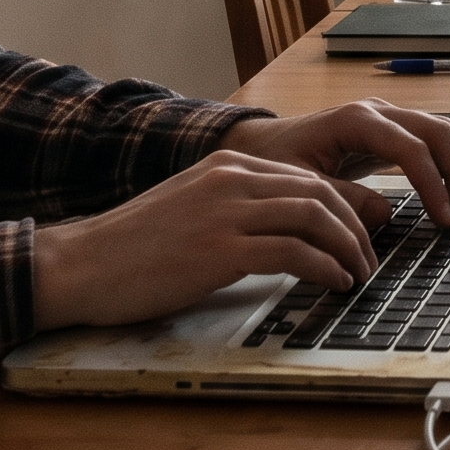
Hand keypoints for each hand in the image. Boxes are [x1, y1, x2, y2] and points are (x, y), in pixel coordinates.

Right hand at [32, 150, 380, 330]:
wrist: (79, 265)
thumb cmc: (133, 249)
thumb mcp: (193, 212)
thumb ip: (238, 211)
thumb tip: (287, 233)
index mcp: (228, 166)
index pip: (307, 178)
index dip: (344, 207)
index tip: (360, 235)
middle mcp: (232, 179)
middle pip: (320, 192)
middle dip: (355, 227)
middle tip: (369, 259)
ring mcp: (226, 211)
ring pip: (314, 216)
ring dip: (347, 247)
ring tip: (359, 274)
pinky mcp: (219, 249)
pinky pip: (293, 252)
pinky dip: (324, 267)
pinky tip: (334, 283)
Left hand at [218, 99, 449, 230]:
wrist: (261, 143)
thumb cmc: (275, 161)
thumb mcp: (300, 186)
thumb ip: (341, 199)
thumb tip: (385, 215)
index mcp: (355, 120)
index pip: (411, 148)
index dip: (433, 184)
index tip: (444, 218)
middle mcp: (377, 111)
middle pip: (437, 131)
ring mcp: (386, 117)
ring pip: (441, 131)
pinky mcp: (390, 130)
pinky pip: (432, 139)